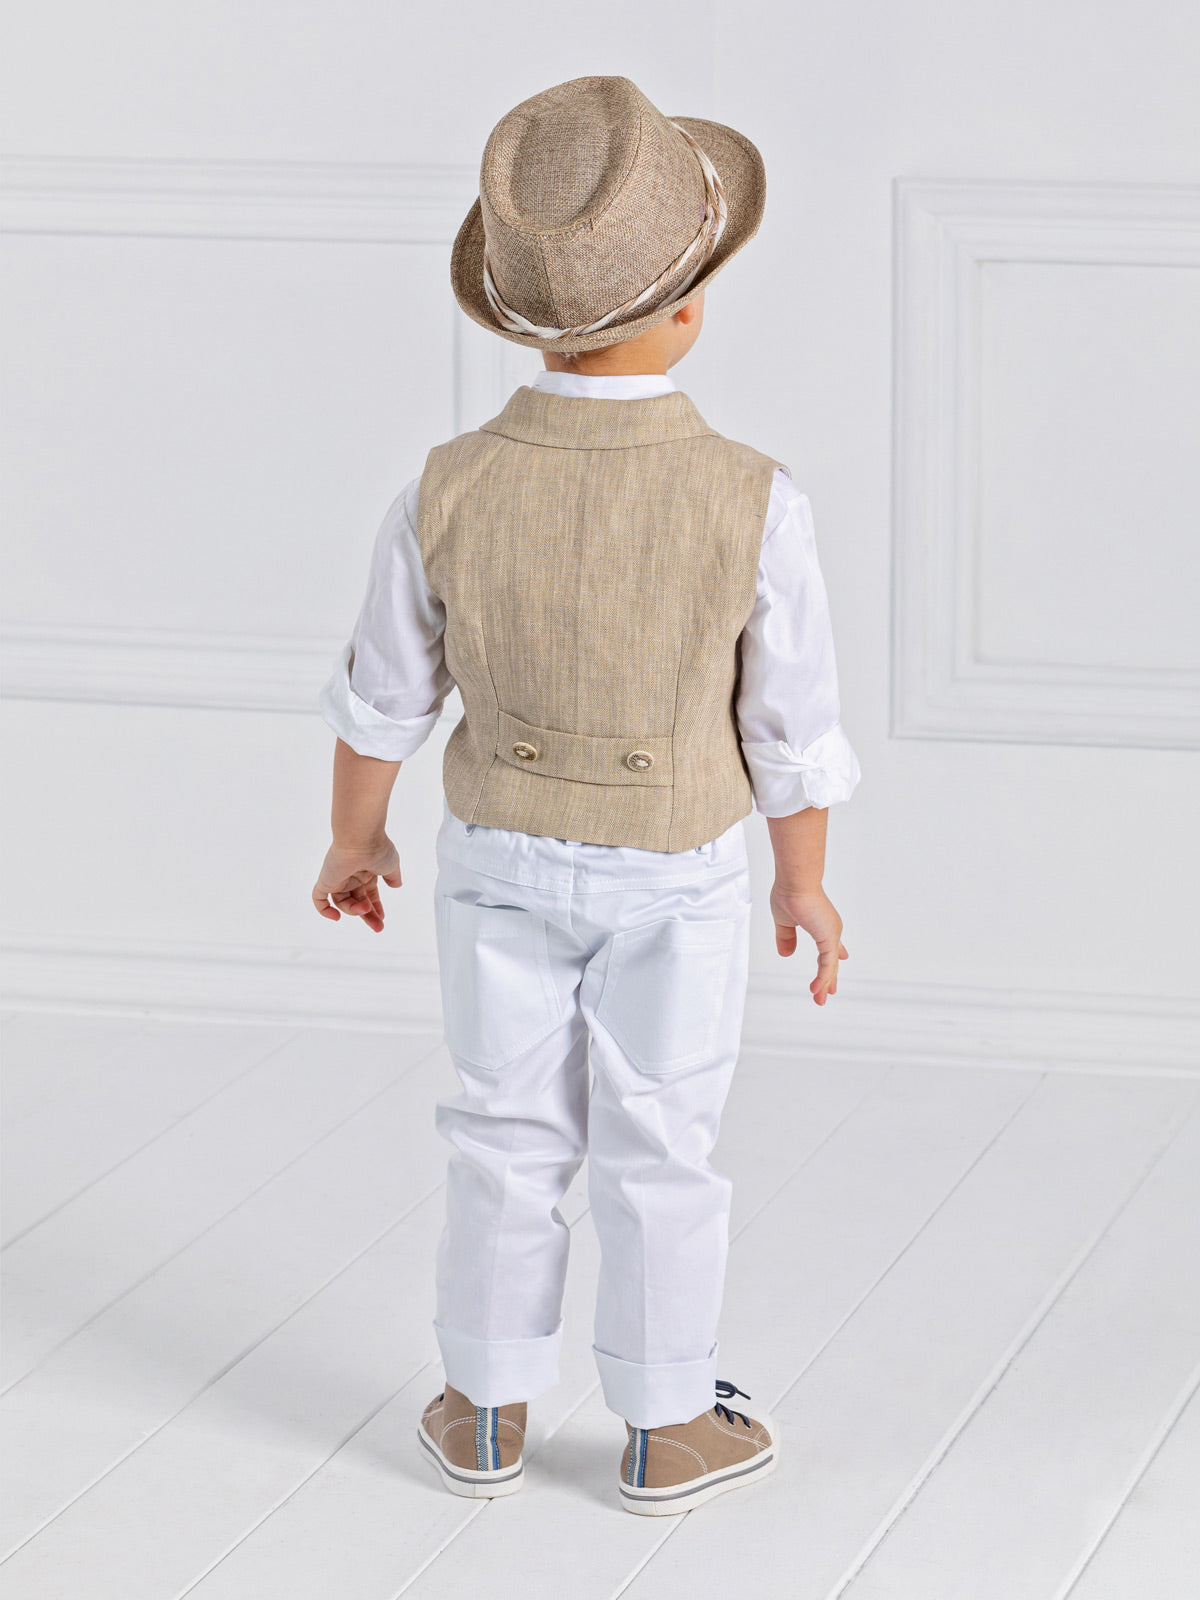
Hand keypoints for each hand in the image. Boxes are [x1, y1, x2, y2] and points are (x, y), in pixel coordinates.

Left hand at [312, 837, 402, 933]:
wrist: (361, 838)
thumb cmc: (377, 848)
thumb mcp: (392, 865)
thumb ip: (393, 876)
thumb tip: (397, 885)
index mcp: (366, 872)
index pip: (369, 894)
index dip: (375, 907)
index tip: (382, 918)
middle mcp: (351, 876)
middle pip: (356, 901)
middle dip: (367, 915)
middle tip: (378, 928)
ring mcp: (338, 878)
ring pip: (343, 902)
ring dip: (354, 910)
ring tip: (364, 908)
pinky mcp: (326, 879)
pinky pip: (319, 899)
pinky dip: (324, 910)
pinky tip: (336, 917)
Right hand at [769, 881, 847, 1005]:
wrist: (794, 883)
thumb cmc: (789, 894)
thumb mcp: (784, 921)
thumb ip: (786, 938)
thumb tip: (785, 954)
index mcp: (821, 924)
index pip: (829, 946)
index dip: (833, 956)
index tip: (842, 961)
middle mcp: (830, 929)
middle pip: (831, 960)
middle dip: (829, 978)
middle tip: (828, 993)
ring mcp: (831, 934)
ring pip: (830, 966)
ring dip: (824, 984)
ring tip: (820, 999)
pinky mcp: (829, 938)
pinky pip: (827, 965)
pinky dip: (822, 978)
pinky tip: (816, 989)